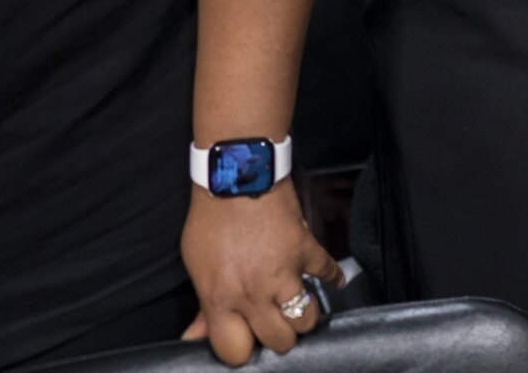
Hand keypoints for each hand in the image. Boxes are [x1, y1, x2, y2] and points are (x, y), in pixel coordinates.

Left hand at [182, 188, 343, 364]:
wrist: (236, 174)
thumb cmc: (211, 218)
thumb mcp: (195, 264)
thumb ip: (202, 304)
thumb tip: (195, 335)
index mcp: (221, 299)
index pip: (235, 352)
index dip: (239, 349)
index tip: (242, 339)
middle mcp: (254, 292)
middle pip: (279, 341)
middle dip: (277, 336)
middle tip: (271, 322)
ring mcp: (283, 272)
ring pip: (307, 320)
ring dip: (302, 316)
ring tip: (294, 306)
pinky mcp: (306, 249)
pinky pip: (328, 272)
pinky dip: (333, 278)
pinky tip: (331, 282)